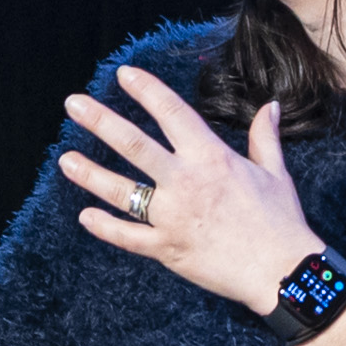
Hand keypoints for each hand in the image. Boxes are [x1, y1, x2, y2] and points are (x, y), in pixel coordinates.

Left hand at [58, 64, 322, 310]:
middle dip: (100, 121)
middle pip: (133, 144)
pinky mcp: (166, 249)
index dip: (146, 90)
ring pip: (121, 190)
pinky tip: (85, 216)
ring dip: (90, 173)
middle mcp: (185, 182)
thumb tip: (270, 107)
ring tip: (65, 159)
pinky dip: (105, 227)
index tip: (124, 74)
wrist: (280, 271)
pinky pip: (127, 237)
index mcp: (211, 157)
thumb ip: (264, 137)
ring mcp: (171, 217)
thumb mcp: (275, 172)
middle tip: (73, 104)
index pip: (171, 112)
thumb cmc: (280, 220)